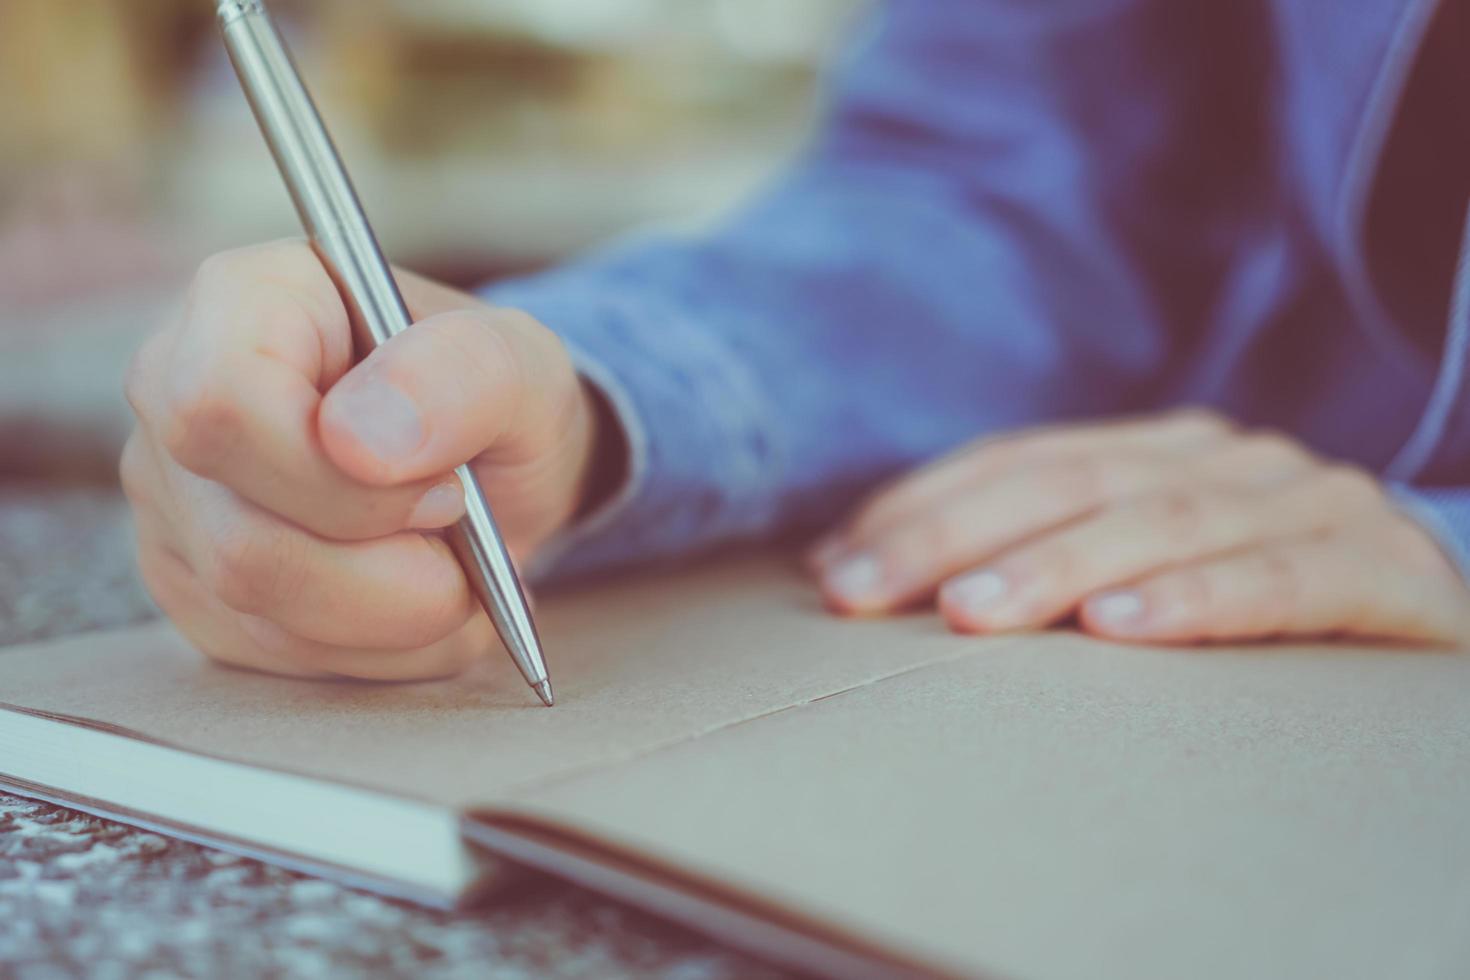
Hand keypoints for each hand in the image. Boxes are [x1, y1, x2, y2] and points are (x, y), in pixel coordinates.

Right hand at [122, 240, 608, 679]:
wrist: (490, 465)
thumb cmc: (492, 396)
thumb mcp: (521, 364)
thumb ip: (462, 376)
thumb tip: (357, 440)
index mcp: (242, 300)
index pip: (222, 405)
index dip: (338, 478)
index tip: (444, 487)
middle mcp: (174, 394)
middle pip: (241, 539)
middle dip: (389, 569)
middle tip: (464, 530)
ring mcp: (174, 499)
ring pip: (260, 608)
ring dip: (397, 612)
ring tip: (460, 568)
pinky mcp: (195, 585)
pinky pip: (277, 652)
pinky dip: (383, 646)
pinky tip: (424, 599)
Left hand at [810, 410, 1469, 646]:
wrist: (1432, 621)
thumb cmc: (1256, 605)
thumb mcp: (1139, 569)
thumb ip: (1030, 555)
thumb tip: (851, 569)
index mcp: (1157, 450)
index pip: (1017, 460)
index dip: (921, 507)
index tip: (835, 570)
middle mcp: (1225, 458)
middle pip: (1069, 481)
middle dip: (954, 536)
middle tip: (866, 594)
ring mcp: (1308, 502)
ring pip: (1160, 521)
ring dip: (1057, 566)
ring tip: (974, 614)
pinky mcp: (1383, 568)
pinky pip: (1279, 581)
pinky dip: (1196, 600)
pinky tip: (1120, 631)